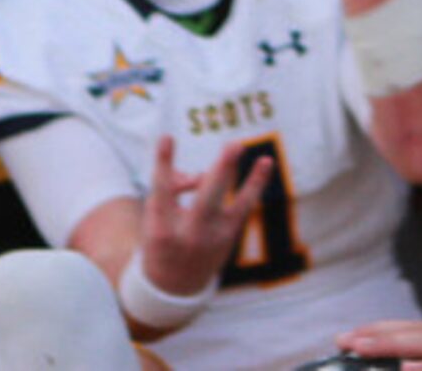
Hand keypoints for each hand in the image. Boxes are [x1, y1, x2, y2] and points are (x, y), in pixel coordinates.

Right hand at [138, 133, 271, 297]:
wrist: (174, 285)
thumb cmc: (162, 237)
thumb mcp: (155, 216)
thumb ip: (171, 188)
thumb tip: (202, 174)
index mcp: (161, 230)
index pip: (162, 192)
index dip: (164, 164)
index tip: (167, 137)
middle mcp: (190, 235)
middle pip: (207, 201)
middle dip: (221, 173)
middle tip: (232, 146)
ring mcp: (213, 237)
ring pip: (232, 204)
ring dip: (240, 174)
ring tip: (240, 146)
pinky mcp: (229, 236)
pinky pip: (244, 206)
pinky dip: (254, 183)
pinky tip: (266, 163)